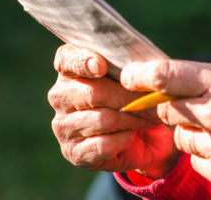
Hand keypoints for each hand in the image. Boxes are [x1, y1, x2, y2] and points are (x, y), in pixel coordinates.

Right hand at [49, 45, 178, 179]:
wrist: (141, 134)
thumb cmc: (134, 93)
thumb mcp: (133, 73)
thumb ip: (129, 64)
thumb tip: (136, 71)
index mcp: (70, 67)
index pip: (67, 59)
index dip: (82, 61)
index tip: (102, 67)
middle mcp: (60, 95)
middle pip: (93, 93)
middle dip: (126, 96)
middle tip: (150, 97)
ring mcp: (63, 126)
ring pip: (101, 120)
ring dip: (130, 119)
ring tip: (148, 117)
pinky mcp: (72, 152)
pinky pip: (101, 146)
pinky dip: (122, 140)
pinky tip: (131, 135)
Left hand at [121, 58, 210, 191]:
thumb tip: (174, 84)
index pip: (168, 76)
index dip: (142, 75)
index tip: (128, 76)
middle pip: (167, 108)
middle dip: (170, 104)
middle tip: (186, 102)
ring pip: (181, 136)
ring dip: (192, 130)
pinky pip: (196, 160)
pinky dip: (206, 153)